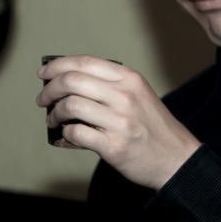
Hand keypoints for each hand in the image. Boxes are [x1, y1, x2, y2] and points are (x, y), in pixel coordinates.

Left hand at [38, 56, 199, 189]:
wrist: (176, 159)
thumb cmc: (152, 128)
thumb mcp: (138, 95)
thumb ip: (109, 86)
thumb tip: (67, 81)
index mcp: (129, 79)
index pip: (85, 62)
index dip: (57, 65)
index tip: (43, 73)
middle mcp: (125, 96)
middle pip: (72, 81)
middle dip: (49, 89)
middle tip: (43, 100)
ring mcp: (120, 122)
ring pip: (71, 106)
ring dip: (54, 114)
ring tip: (54, 120)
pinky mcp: (115, 147)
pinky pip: (76, 134)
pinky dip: (64, 134)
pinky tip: (67, 137)